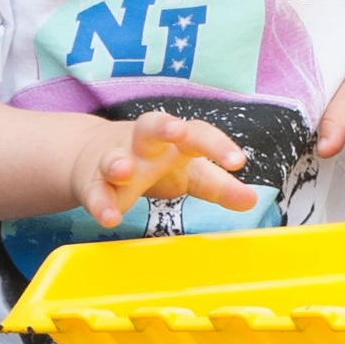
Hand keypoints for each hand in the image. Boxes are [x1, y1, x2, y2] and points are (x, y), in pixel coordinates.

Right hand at [73, 108, 259, 228]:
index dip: (217, 145)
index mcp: (173, 140)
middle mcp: (143, 144)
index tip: (238, 161)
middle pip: (152, 126)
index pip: (198, 134)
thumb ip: (219, 186)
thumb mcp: (189, 173)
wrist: (93, 155)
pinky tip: (108, 217)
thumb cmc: (154, 163)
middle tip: (176, 131)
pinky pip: (94, 192)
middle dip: (164, 127)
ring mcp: (114, 160)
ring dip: (118, 162)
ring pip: (114, 156)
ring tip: (124, 171)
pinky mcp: (91, 182)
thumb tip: (252, 200)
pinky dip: (100, 204)